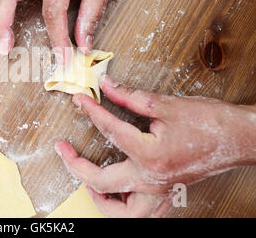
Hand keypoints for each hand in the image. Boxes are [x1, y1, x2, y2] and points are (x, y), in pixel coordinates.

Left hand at [55, 75, 255, 216]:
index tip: (80, 102)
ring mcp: (160, 191)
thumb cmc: (210, 123)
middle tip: (63, 151)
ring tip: (87, 182)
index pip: (109, 131)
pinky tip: (119, 195)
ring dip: (100, 200)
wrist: (240, 139)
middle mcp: (152, 179)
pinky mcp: (168, 193)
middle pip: (102, 182)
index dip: (91, 112)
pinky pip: (143, 214)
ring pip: (123, 214)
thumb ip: (131, 97)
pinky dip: (125, 208)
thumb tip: (107, 86)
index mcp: (150, 154)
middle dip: (75, 166)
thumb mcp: (166, 104)